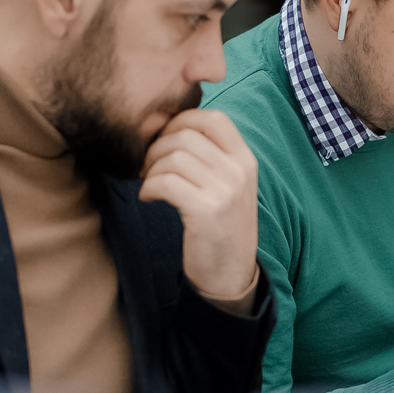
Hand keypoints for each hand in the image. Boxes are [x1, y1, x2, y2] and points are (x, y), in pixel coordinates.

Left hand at [139, 109, 259, 310]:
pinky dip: (148, 188)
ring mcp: (225, 191)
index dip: (181, 120)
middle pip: (186, 135)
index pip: (213, 118)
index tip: (164, 139)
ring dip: (150, 169)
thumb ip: (210, 156)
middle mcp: (239, 171)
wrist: (230, 274)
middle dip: (157, 147)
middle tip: (148, 167)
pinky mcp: (206, 212)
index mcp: (245, 160)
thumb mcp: (228, 185)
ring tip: (149, 184)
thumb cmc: (221, 227)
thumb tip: (167, 124)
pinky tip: (148, 198)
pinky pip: (165, 183)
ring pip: (172, 158)